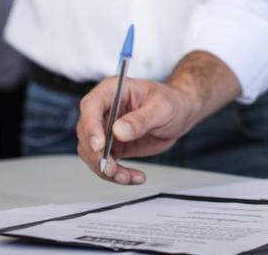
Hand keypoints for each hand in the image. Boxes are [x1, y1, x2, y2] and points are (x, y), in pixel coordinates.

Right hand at [77, 76, 200, 183]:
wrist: (181, 114)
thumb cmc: (172, 102)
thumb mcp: (162, 108)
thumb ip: (141, 119)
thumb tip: (118, 131)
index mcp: (113, 90)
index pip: (91, 105)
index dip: (91, 126)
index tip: (99, 146)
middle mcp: (105, 109)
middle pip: (86, 133)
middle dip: (97, 155)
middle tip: (112, 169)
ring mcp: (106, 129)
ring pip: (91, 153)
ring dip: (105, 169)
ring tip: (126, 177)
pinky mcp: (112, 146)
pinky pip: (105, 163)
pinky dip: (116, 174)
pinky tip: (133, 177)